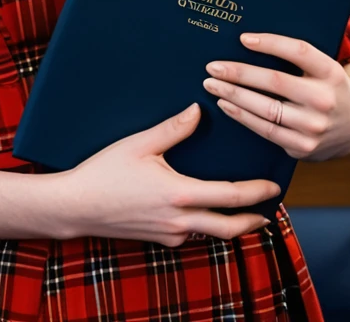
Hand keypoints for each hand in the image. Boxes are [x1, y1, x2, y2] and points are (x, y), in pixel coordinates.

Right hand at [53, 102, 281, 246]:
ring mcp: (169, 234)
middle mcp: (179, 221)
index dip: (256, 193)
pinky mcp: (158, 238)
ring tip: (244, 209)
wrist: (75, 206)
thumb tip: (198, 110)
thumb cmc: (104, 173)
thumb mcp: (139, 144)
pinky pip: (190, 234)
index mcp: (179, 195)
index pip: (230, 196)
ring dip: (230, 223)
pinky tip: (203, 208)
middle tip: (271, 209)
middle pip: (229, 228)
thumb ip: (173, 128)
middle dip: (253, 220)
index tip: (274, 187)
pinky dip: (204, 224)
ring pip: (210, 233)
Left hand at [202, 32, 349, 161]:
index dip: (271, 43)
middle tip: (212, 66)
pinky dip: (243, 117)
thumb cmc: (334, 84)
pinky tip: (226, 105)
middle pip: (275, 82)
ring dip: (234, 95)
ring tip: (211, 85)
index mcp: (332, 72)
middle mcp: (324, 100)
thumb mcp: (335, 61)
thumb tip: (277, 16)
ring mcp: (314, 127)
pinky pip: (266, 131)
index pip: (299, 51)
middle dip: (239, 73)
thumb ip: (313, 47)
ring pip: (266, 109)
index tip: (243, 38)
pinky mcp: (303, 147)